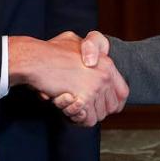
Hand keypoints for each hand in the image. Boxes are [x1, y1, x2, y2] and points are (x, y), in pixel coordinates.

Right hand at [8, 32, 126, 125]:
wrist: (36, 59)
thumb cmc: (50, 50)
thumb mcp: (74, 41)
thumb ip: (85, 48)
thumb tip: (88, 55)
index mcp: (106, 63)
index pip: (123, 92)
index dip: (113, 102)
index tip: (103, 106)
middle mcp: (104, 76)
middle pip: (112, 107)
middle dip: (97, 110)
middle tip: (81, 107)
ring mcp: (95, 87)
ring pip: (99, 115)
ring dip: (85, 115)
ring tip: (71, 106)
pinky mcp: (83, 98)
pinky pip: (87, 119)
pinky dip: (78, 119)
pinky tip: (68, 110)